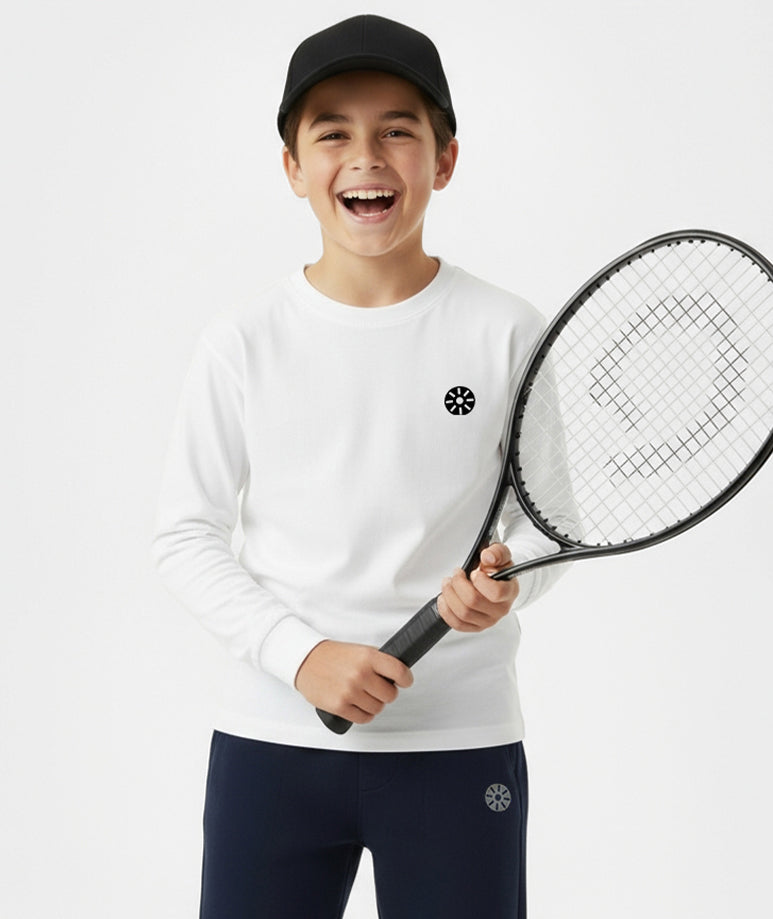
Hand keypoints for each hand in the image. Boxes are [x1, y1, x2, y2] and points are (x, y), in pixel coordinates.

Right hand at [295, 640, 412, 724]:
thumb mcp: (359, 650)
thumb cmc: (332, 656)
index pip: (399, 672)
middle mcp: (360, 674)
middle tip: (377, 688)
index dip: (406, 679)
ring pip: (378, 708)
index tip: (404, 681)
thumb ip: (378, 661)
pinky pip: (364, 718)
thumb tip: (398, 675)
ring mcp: (350, 692)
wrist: (305, 661)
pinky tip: (357, 705)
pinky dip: (364, 714)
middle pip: (390, 695)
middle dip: (386, 693)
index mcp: (368, 657)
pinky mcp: (340, 706)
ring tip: (363, 695)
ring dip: (374, 704)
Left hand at [436, 543, 519, 632]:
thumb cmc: (497, 569)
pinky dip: (446, 611)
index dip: (480, 582)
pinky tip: (445, 598)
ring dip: (449, 596)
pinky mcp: (475, 626)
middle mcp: (501, 609)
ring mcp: (488, 620)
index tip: (474, 572)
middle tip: (456, 574)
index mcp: (509, 592)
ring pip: (463, 614)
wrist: (496, 581)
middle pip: (473, 602)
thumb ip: (497, 552)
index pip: (496, 593)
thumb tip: (488, 558)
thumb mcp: (500, 554)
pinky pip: (457, 624)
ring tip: (448, 583)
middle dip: (458, 584)